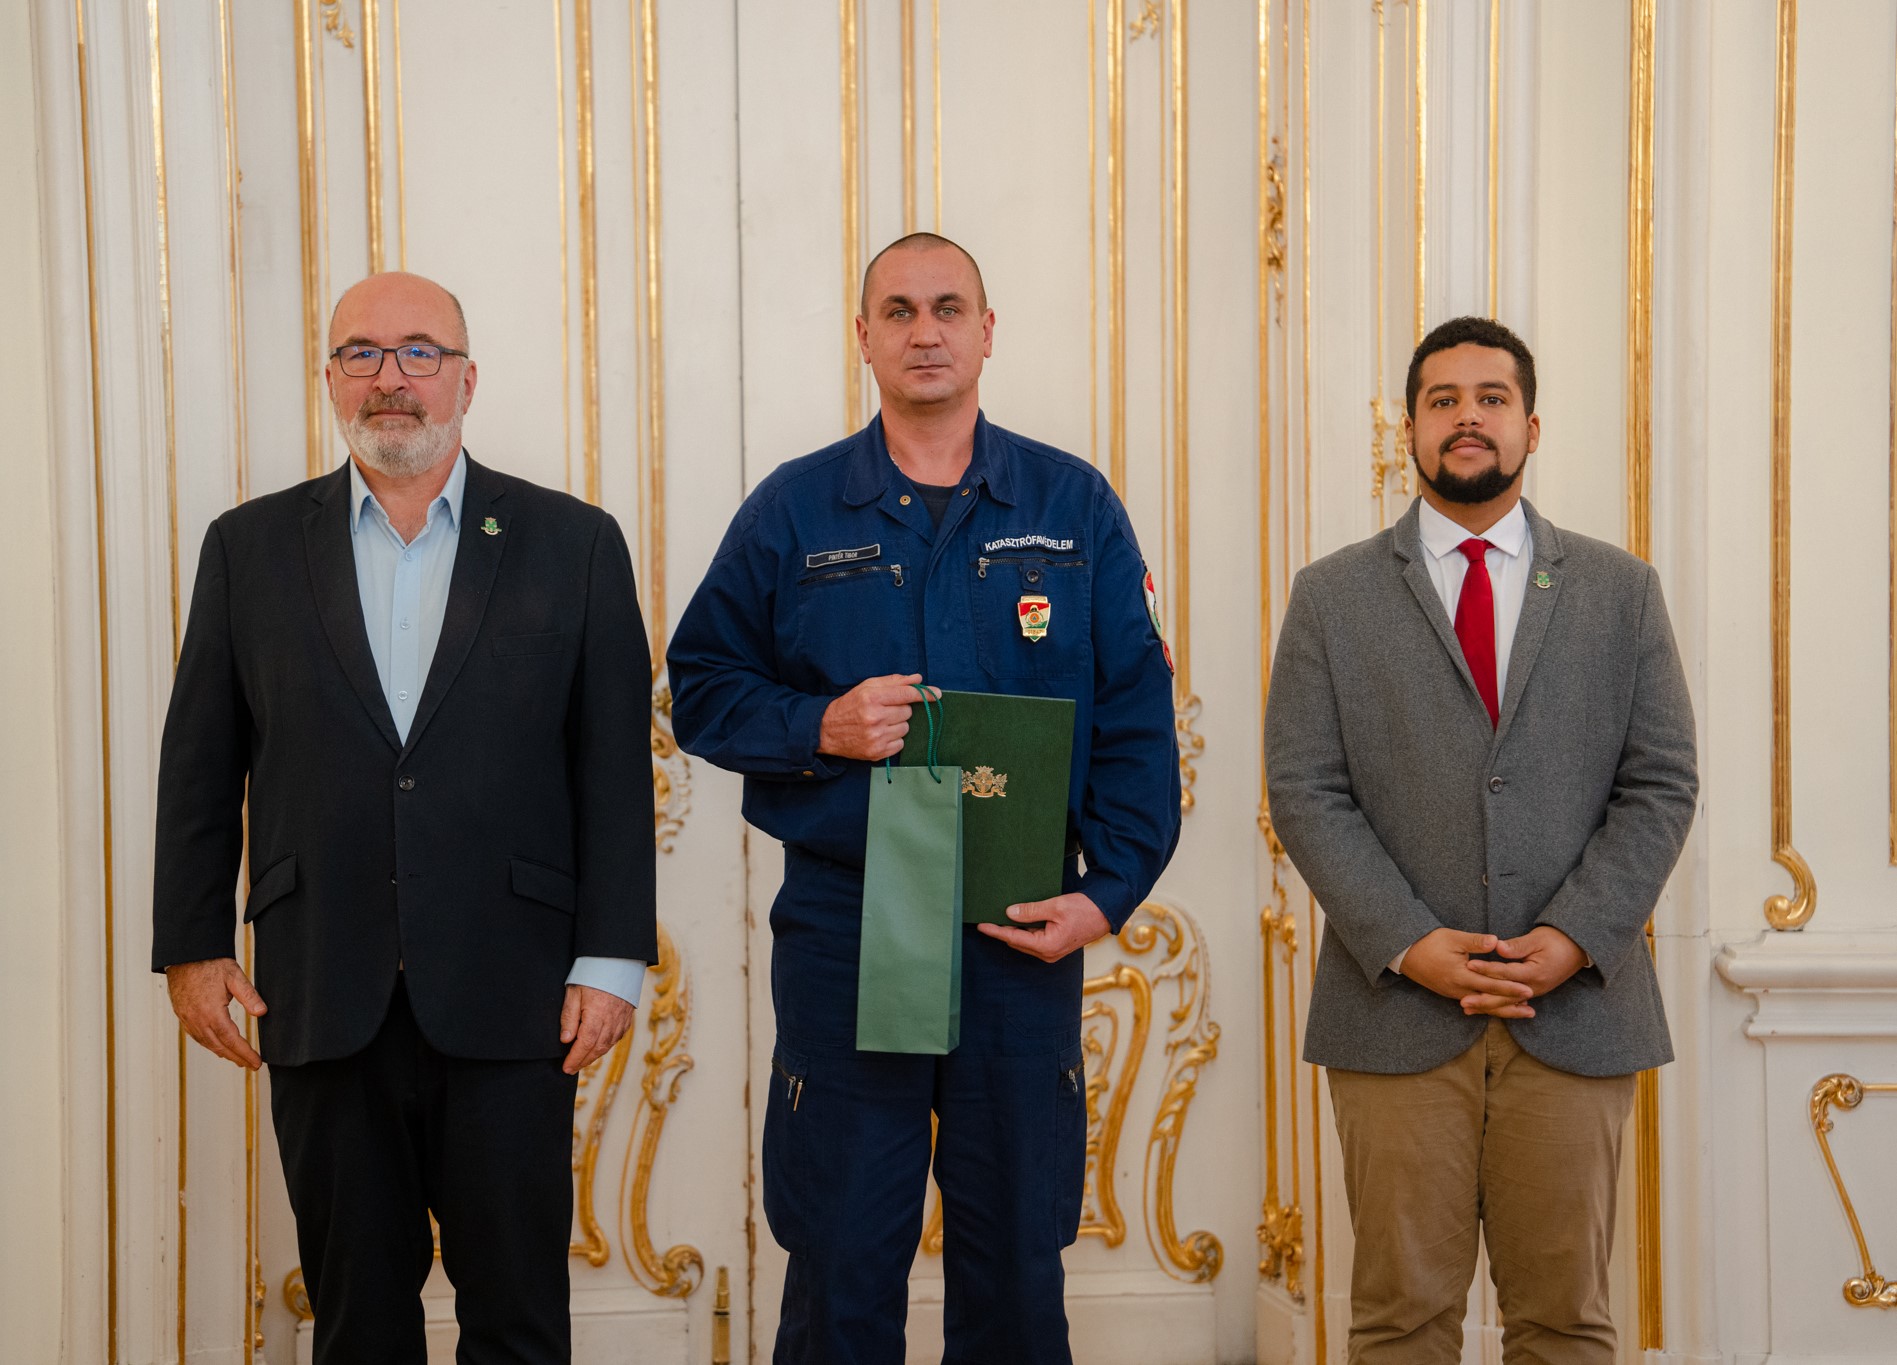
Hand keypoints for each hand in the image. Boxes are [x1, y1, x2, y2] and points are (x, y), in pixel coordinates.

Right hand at [165, 958, 266, 1069]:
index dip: (245, 1053)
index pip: (231, 1040)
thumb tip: (262, 1012)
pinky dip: (209, 1044)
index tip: (257, 1062)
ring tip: (237, 1059)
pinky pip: (196, 1036)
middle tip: (250, 1065)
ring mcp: (187, 1019)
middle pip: (219, 1046)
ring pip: (206, 1043)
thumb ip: (249, 995)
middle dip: (236, 1057)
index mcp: (211, 1012)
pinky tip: (217, 1046)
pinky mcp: (182, 1015)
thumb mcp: (234, 976)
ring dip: (223, 1053)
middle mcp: (197, 1020)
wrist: (185, 956)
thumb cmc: (210, 964)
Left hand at [560, 984, 635, 1074]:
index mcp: (597, 1015)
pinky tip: (598, 1048)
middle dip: (583, 1061)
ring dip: (594, 1056)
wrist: (617, 961)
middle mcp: (612, 1021)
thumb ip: (569, 1018)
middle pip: (597, 1048)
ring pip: (607, 1045)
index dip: (575, 1058)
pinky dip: (606, 1046)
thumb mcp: (574, 993)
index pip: (585, 1044)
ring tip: (582, 1061)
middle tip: (571, 1069)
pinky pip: (616, 1037)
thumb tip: (566, 1040)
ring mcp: (621, 1020)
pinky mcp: (627, 1018)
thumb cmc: (592, 975)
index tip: (566, 1067)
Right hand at [818, 674, 936, 761]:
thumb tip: (918, 679)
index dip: (923, 694)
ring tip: (880, 723)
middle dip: (900, 710)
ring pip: (905, 728)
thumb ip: (893, 682)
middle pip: (907, 712)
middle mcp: (875, 717)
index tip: (937, 694)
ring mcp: (876, 737)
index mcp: (872, 698)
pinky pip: (900, 744)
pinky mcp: (877, 752)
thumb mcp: (867, 687)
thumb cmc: (850, 705)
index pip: (905, 694)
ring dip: (897, 725)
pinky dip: (893, 739)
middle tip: (884, 711)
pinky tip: (880, 735)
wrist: (827, 730)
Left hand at [976, 893, 1111, 963]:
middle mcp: (1047, 954)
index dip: (995, 931)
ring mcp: (1052, 953)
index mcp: (1046, 946)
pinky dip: (1024, 931)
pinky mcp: (1055, 947)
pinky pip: (1033, 941)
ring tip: (999, 917)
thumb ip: (1031, 911)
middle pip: (1017, 942)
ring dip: (1013, 931)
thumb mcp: (1055, 906)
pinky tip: (1018, 920)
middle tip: (987, 916)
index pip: (1013, 938)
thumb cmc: (1084, 910)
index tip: (980, 925)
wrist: (1105, 913)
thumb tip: (1009, 913)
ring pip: (1025, 942)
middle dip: (1002, 931)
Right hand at [1397, 928, 1535, 1018]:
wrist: (1405, 954)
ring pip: (1482, 1005)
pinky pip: (1474, 1003)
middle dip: (1511, 1006)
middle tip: (1531, 1010)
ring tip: (1520, 1012)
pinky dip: (1488, 1006)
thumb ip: (1475, 942)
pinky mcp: (1451, 993)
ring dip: (1502, 1009)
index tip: (1528, 990)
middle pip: (1489, 1002)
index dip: (1510, 988)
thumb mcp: (1452, 938)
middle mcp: (1459, 989)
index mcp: (1461, 975)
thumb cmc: (1429, 943)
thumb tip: (1496, 941)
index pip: (1491, 984)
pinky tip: (1498, 1007)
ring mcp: (1454, 993)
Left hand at [1461, 926, 1585, 1016]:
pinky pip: (1513, 1001)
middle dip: (1483, 1000)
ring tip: (1468, 1009)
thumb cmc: (1557, 940)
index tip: (1469, 966)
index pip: (1506, 973)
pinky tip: (1485, 1008)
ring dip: (1488, 1006)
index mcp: (1535, 973)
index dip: (1487, 969)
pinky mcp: (1533, 991)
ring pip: (1508, 1002)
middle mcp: (1534, 987)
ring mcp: (1535, 991)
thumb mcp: (1537, 939)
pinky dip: (1498, 1005)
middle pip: (1505, 996)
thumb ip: (1517, 946)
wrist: (1577, 948)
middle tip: (1463, 1002)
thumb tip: (1498, 947)